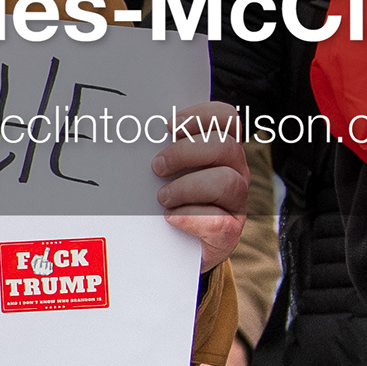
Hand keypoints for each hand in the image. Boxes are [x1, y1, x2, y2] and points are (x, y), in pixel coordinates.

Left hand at [153, 103, 247, 270]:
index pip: (226, 118)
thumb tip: (130, 133)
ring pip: (226, 182)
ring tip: (162, 197)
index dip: (201, 116)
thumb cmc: (165, 200)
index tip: (169, 125)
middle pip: (225, 146)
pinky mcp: (229, 232)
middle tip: (157, 167)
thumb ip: (159, 149)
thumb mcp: (164, 171)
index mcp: (220, 150)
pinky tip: (170, 218)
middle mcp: (235, 172)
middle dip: (185, 152)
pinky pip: (217, 220)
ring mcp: (236, 203)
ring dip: (186, 187)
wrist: (171, 250)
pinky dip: (189, 217)